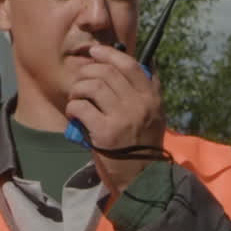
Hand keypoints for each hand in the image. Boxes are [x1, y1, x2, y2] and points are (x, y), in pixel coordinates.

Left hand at [65, 43, 165, 195]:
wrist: (141, 178)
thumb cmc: (144, 145)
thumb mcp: (156, 115)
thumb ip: (151, 90)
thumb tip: (148, 61)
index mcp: (151, 98)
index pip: (129, 65)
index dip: (108, 54)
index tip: (94, 51)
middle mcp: (138, 105)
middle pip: (107, 73)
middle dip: (87, 72)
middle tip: (80, 82)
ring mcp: (121, 117)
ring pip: (92, 86)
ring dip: (78, 89)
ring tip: (76, 98)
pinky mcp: (104, 132)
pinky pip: (81, 107)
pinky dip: (73, 107)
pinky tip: (74, 114)